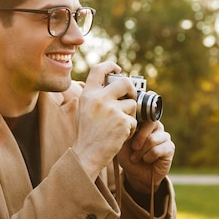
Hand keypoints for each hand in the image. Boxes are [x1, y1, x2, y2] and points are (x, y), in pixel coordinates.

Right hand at [72, 62, 137, 178]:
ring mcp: (111, 109)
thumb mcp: (85, 109)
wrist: (88, 153)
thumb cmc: (88, 133)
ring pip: (132, 104)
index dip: (110, 65)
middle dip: (131, 90)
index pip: (99, 69)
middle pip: (124, 82)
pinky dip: (130, 128)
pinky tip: (120, 134)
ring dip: (130, 114)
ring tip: (119, 125)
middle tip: (130, 98)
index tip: (117, 69)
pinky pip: (134, 120)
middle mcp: (99, 98)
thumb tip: (114, 82)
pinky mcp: (122, 121)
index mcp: (88, 94)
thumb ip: (97, 96)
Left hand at [118, 120, 173, 193]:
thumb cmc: (128, 157)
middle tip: (133, 148)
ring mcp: (164, 136)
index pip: (143, 114)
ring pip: (152, 139)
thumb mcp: (122, 144)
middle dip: (139, 138)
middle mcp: (156, 126)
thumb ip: (125, 132)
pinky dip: (148, 157)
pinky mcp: (170, 148)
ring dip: (141, 151)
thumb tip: (127, 122)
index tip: (128, 135)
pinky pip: (157, 150)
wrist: (137, 175)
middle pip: (150, 124)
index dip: (135, 124)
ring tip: (135, 158)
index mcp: (144, 122)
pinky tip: (147, 160)